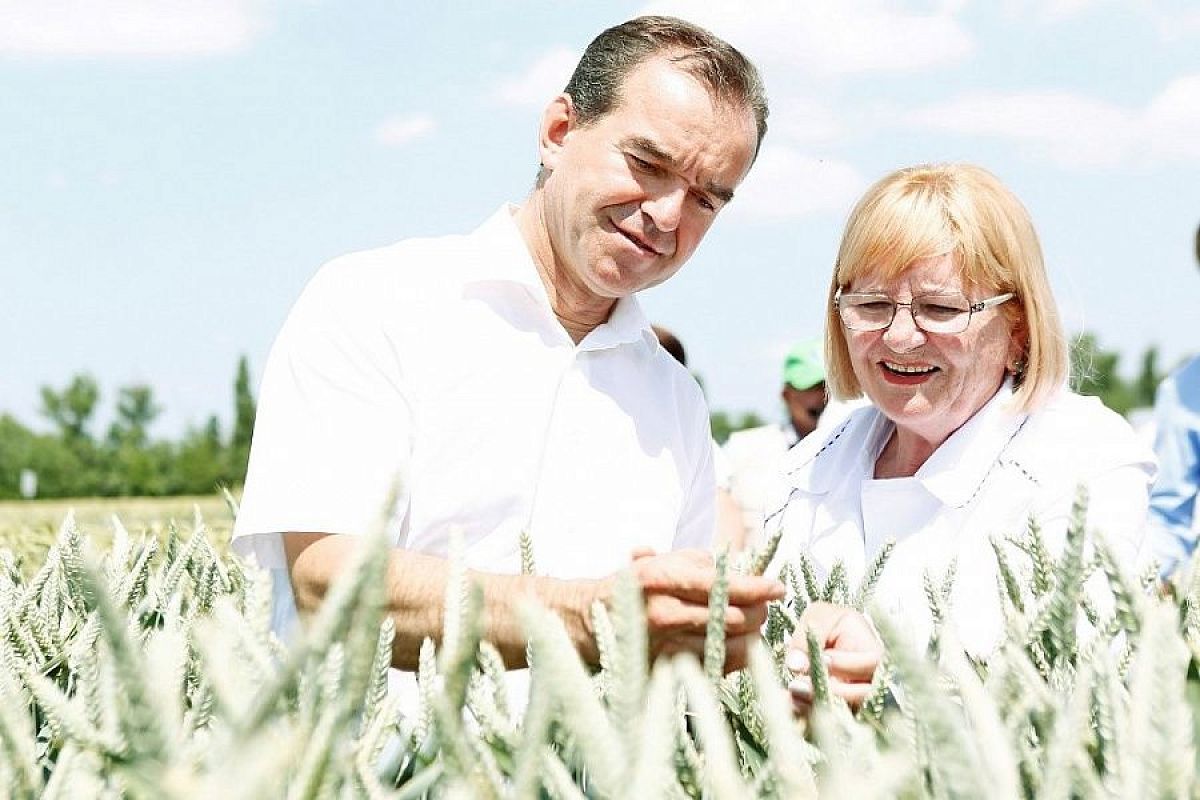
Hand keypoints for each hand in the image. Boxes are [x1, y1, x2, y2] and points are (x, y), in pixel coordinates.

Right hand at [623, 547, 784, 672]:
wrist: (594, 620)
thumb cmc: (634, 586)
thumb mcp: (660, 560)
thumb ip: (700, 563)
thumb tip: (739, 572)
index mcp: (663, 578)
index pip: (724, 585)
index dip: (758, 587)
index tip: (778, 588)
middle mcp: (666, 612)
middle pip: (736, 618)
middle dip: (758, 611)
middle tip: (762, 604)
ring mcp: (668, 644)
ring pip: (733, 645)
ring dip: (750, 634)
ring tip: (749, 623)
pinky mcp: (671, 667)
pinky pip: (720, 664)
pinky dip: (735, 654)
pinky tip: (735, 642)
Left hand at [786, 602, 882, 715]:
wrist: (824, 641)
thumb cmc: (828, 624)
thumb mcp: (819, 616)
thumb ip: (808, 635)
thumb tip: (796, 665)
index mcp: (873, 652)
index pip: (874, 664)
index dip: (849, 665)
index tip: (823, 659)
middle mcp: (872, 682)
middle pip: (863, 697)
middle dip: (830, 692)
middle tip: (797, 685)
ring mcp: (858, 703)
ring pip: (845, 716)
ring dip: (814, 708)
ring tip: (789, 696)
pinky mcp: (840, 717)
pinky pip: (827, 726)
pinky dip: (805, 718)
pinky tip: (787, 706)